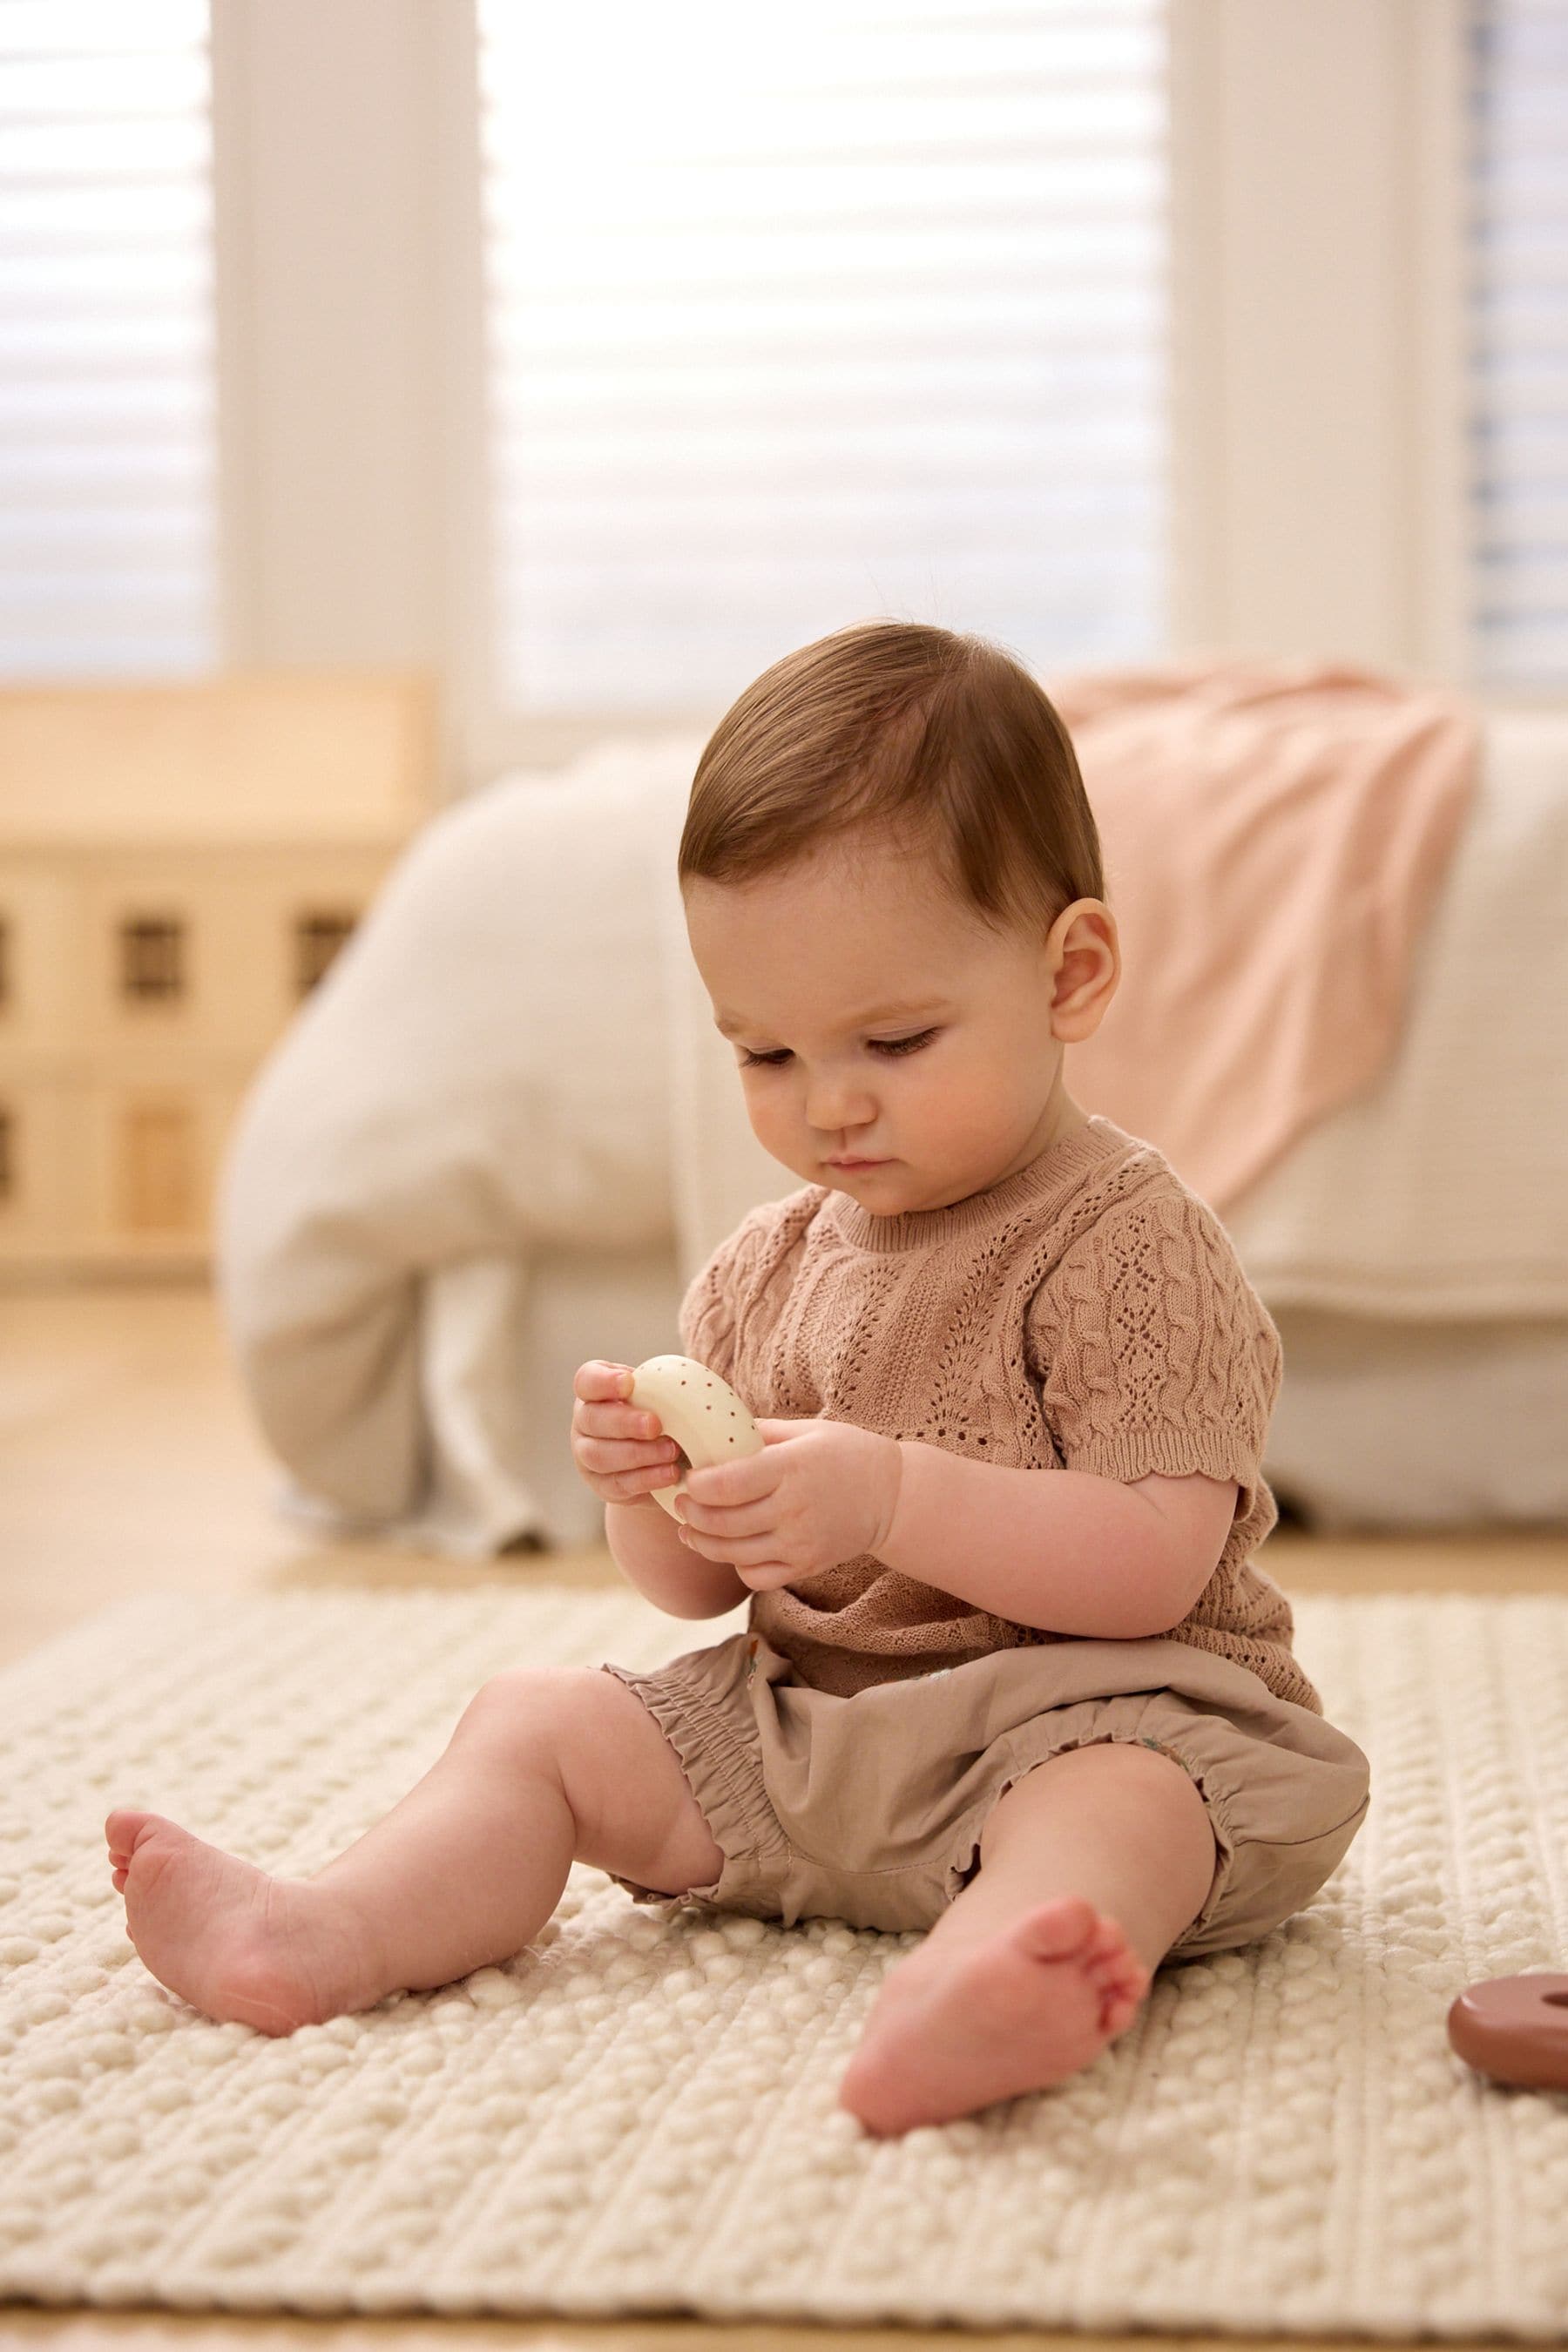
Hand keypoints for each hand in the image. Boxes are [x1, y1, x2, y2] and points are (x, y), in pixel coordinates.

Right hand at [570, 1361, 684, 1505]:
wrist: (666, 1459)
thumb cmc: (666, 1415)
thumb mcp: (663, 1396)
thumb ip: (667, 1386)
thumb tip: (696, 1383)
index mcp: (596, 1391)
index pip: (587, 1380)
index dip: (603, 1381)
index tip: (629, 1382)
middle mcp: (585, 1422)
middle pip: (591, 1419)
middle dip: (624, 1422)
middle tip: (655, 1424)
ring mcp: (587, 1456)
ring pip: (599, 1455)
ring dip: (638, 1454)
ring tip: (671, 1451)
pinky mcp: (602, 1486)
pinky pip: (618, 1484)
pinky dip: (646, 1478)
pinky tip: (670, 1474)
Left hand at [672, 1416, 902, 1590]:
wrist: (893, 1496)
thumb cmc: (845, 1453)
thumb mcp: (805, 1430)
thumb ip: (758, 1432)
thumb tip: (711, 1430)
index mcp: (791, 1468)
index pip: (726, 1485)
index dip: (695, 1485)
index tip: (686, 1477)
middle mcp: (794, 1509)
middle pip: (722, 1522)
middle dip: (690, 1513)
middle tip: (680, 1502)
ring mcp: (800, 1543)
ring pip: (732, 1554)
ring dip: (702, 1542)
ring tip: (690, 1528)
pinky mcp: (806, 1566)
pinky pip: (756, 1576)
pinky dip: (736, 1565)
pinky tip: (730, 1549)